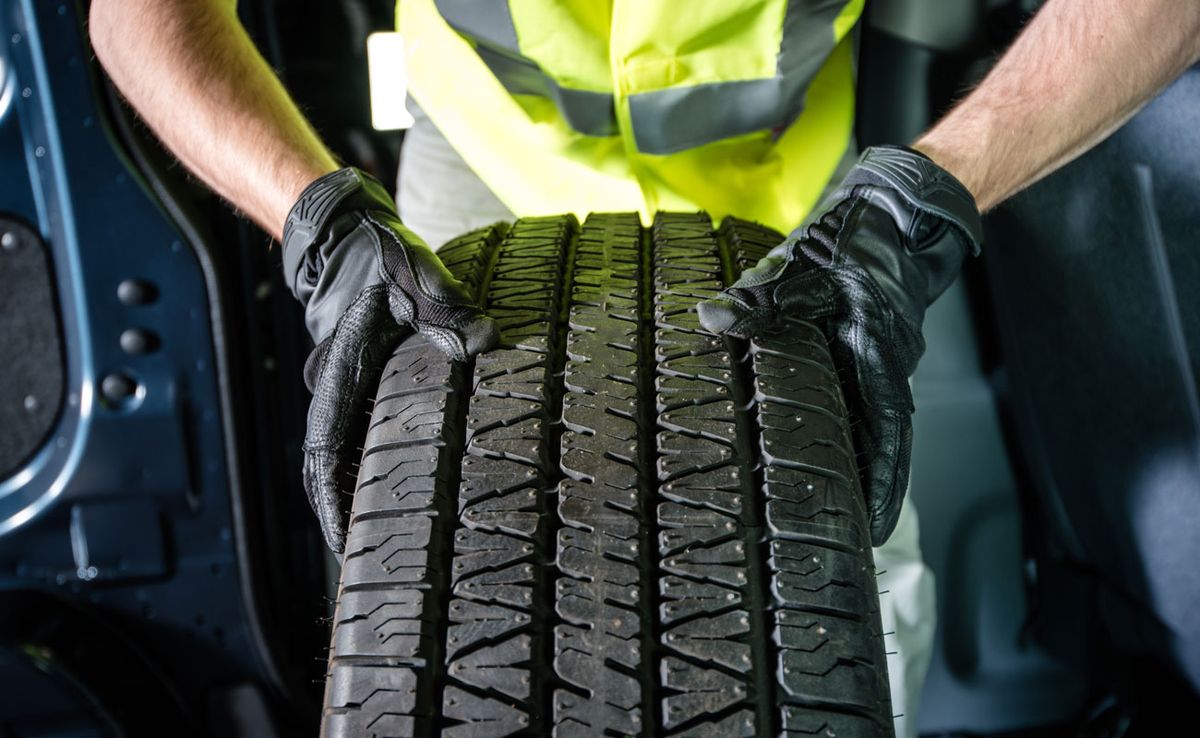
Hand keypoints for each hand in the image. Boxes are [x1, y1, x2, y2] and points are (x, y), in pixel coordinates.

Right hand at [282, 168, 497, 551]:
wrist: (351, 238)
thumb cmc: (378, 257)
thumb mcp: (413, 275)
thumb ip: (446, 307)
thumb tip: (484, 340)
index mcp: (344, 377)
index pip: (327, 458)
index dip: (334, 509)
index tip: (346, 552)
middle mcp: (342, 396)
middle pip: (339, 474)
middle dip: (357, 522)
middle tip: (388, 571)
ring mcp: (353, 397)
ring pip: (357, 461)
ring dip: (374, 501)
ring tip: (411, 550)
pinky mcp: (370, 392)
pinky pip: (375, 440)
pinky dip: (390, 471)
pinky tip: (422, 494)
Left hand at [698, 146, 982, 544]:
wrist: (891, 212)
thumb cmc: (855, 236)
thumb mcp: (801, 264)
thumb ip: (757, 297)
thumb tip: (710, 317)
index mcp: (877, 352)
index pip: (885, 432)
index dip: (881, 482)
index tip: (873, 526)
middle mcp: (884, 367)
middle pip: (880, 444)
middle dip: (867, 492)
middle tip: (851, 542)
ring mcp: (877, 364)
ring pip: (870, 428)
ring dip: (857, 468)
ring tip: (835, 518)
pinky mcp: (865, 357)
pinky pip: (858, 405)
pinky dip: (845, 435)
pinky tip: (822, 458)